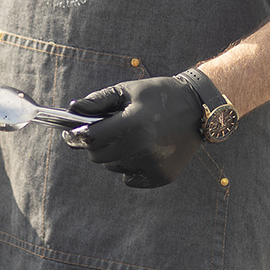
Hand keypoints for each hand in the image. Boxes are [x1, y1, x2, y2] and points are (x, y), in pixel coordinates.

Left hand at [63, 76, 201, 187]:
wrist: (197, 109)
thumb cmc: (157, 96)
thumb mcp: (127, 91)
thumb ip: (98, 100)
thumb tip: (72, 109)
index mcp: (133, 124)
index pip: (91, 138)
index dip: (79, 135)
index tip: (72, 133)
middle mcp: (143, 148)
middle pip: (98, 157)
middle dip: (95, 145)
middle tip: (102, 134)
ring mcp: (153, 165)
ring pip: (113, 167)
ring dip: (113, 155)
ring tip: (129, 137)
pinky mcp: (161, 177)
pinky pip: (129, 178)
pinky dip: (129, 166)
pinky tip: (143, 150)